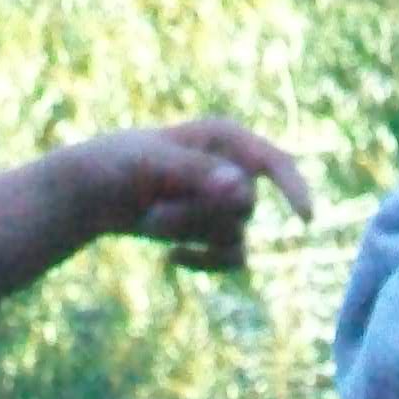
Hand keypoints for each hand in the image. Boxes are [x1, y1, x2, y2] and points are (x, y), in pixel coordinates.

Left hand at [68, 119, 314, 271]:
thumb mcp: (149, 161)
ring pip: (233, 233)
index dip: (294, 187)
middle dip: (198, 213)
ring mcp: (229, 202)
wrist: (94, 192)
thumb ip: (196, 173)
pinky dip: (203, 261)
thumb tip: (244, 190)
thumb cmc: (118, 163)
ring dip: (189, 232)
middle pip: (243, 205)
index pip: (274, 162)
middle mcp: (235, 168)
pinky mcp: (218, 233)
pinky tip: (171, 258)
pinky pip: (233, 258)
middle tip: (153, 207)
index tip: (305, 217)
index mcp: (226, 137)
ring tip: (151, 217)